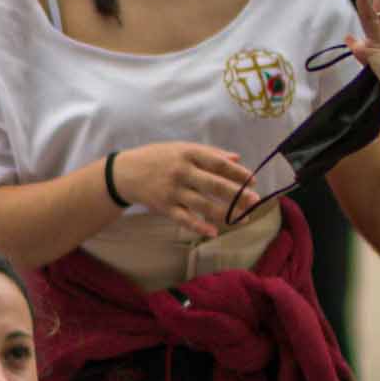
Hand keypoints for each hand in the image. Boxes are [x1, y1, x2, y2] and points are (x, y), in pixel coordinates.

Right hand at [101, 139, 254, 231]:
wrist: (125, 173)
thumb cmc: (158, 158)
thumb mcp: (181, 148)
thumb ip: (210, 153)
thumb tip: (237, 158)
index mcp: (188, 154)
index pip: (218, 163)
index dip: (237, 173)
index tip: (253, 180)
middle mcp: (181, 172)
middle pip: (214, 185)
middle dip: (236, 194)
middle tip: (254, 201)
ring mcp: (172, 191)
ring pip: (203, 204)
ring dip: (225, 213)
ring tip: (242, 219)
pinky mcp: (164, 207)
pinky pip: (185, 219)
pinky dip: (199, 226)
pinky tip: (214, 232)